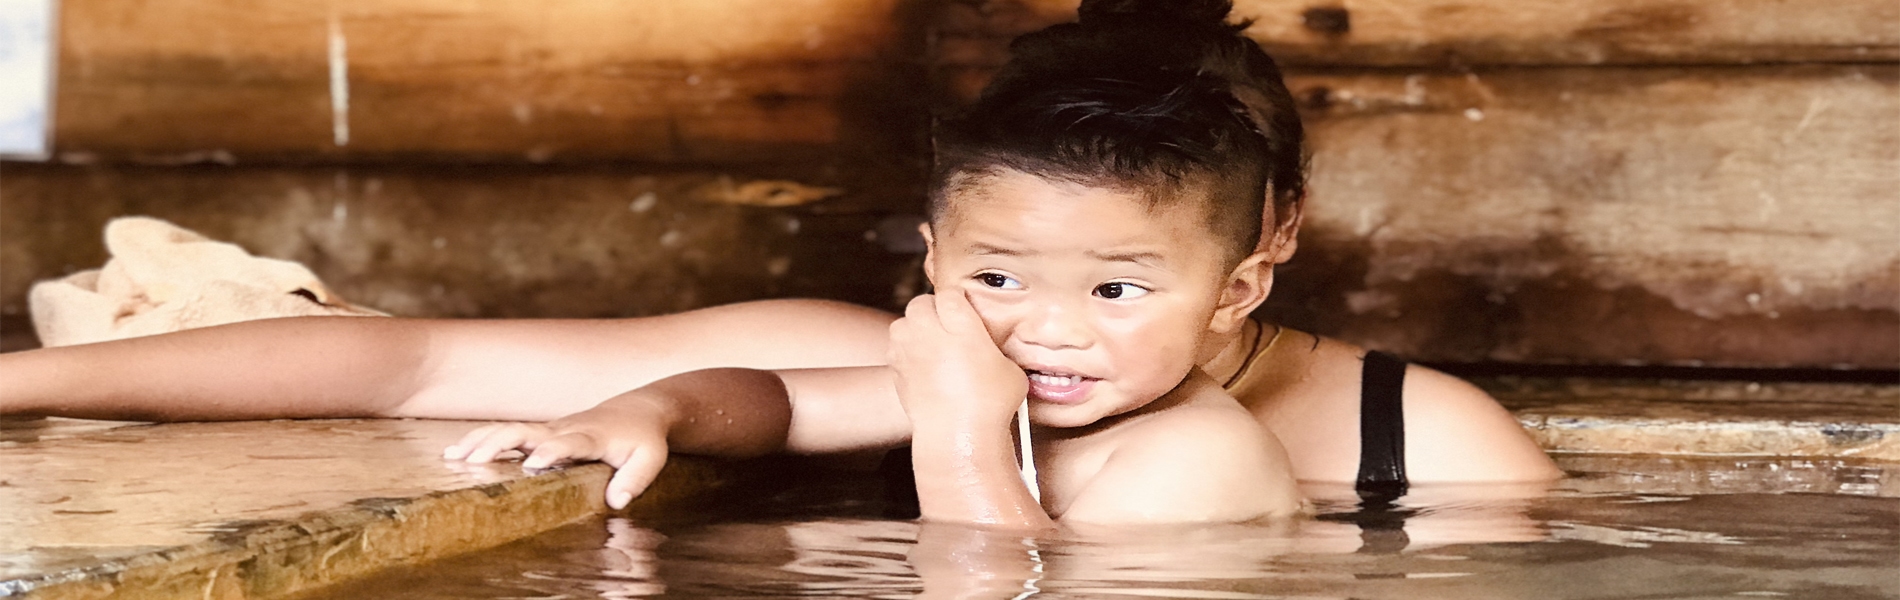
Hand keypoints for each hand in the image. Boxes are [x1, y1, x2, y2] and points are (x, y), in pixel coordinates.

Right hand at [443, 392, 673, 509]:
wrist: (640, 410)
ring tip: (451, 457)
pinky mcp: (541, 432)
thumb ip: (634, 480)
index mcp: (591, 436)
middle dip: (500, 443)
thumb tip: (615, 502)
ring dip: (480, 441)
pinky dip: (480, 440)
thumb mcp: (651, 460)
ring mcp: (550, 428)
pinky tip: (454, 453)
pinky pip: (507, 433)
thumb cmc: (644, 439)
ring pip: (510, 429)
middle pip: (527, 431)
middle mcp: (564, 429)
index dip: (550, 451)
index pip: (567, 442)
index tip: (532, 464)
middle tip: (474, 460)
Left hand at [887, 290, 1026, 432]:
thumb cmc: (988, 405)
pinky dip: (906, 352)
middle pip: (921, 303)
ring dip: (914, 329)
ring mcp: (908, 349)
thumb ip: (995, 349)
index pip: (951, 294)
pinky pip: (896, 349)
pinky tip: (923, 367)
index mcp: (961, 324)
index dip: (959, 301)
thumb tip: (991, 350)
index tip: (965, 310)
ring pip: (903, 323)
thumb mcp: (1010, 369)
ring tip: (931, 345)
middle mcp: (930, 331)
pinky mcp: (895, 370)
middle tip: (947, 326)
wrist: (958, 436)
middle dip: (932, 310)